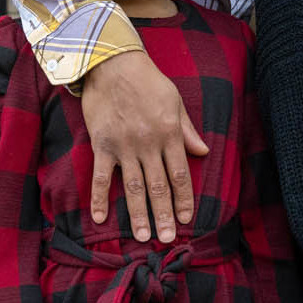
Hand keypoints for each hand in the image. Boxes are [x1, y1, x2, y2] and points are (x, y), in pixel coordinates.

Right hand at [82, 49, 208, 241]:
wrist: (112, 63)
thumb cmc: (148, 80)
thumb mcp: (175, 101)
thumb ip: (187, 130)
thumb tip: (203, 152)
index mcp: (169, 134)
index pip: (180, 174)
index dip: (183, 199)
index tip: (185, 219)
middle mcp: (148, 144)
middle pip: (158, 187)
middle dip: (164, 215)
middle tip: (167, 239)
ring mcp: (123, 146)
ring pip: (132, 187)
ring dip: (138, 214)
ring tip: (142, 236)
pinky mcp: (102, 144)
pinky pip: (100, 177)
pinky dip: (99, 198)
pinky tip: (101, 218)